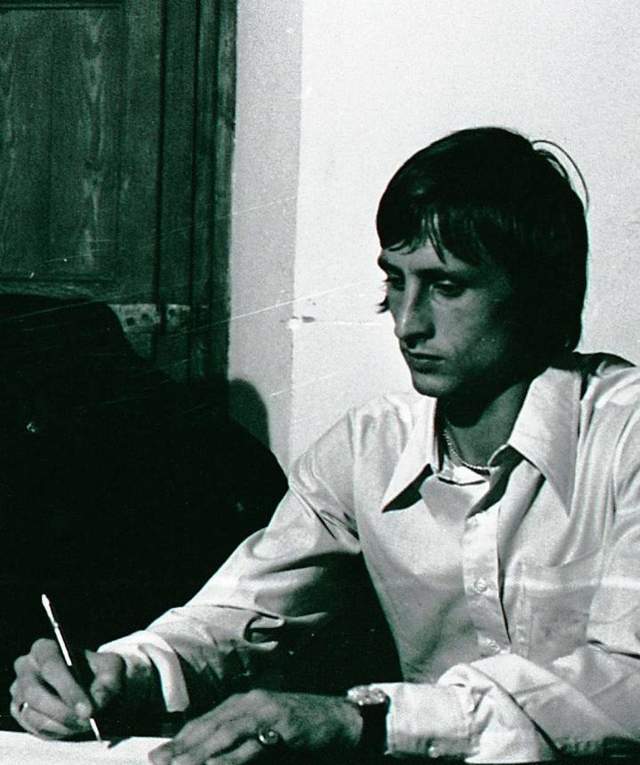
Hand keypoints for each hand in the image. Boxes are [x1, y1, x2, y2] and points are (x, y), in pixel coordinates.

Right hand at [10, 638, 124, 738]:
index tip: (88, 709)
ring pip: (36, 716)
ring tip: (86, 723)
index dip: (69, 689)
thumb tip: (97, 704)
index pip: (51, 666)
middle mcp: (26, 668)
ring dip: (64, 724)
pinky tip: (74, 725)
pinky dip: (58, 731)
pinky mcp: (21, 713)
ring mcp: (19, 692)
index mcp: (44, 648)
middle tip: (88, 720)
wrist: (93, 685)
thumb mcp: (112, 669)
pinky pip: (36, 729)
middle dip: (65, 711)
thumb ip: (108, 683)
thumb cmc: (100, 672)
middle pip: (36, 694)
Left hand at [149, 689, 362, 764]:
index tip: (158, 756)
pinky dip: (231, 757)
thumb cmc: (304, 730)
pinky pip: (251, 744)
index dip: (181, 739)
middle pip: (209, 726)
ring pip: (224, 733)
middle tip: (159, 763)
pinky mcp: (282, 724)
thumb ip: (241, 742)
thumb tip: (213, 759)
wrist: (342, 719)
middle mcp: (251, 702)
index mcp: (245, 702)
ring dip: (199, 752)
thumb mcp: (267, 733)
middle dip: (182, 747)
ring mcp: (266, 711)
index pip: (205, 721)